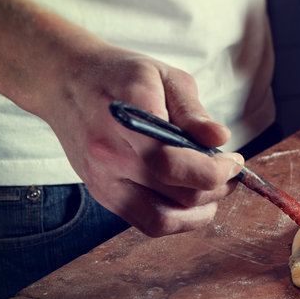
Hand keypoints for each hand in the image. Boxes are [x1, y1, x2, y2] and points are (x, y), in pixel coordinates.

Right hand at [45, 49, 245, 237]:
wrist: (64, 81)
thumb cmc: (119, 75)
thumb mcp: (163, 76)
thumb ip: (193, 111)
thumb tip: (220, 138)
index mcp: (127, 123)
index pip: (177, 165)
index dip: (217, 170)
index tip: (235, 160)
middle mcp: (110, 157)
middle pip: (178, 194)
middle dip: (217, 187)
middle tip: (229, 170)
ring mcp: (103, 181)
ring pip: (163, 220)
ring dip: (200, 211)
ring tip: (212, 188)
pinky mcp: (103, 195)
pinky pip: (147, 223)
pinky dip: (177, 218)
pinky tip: (190, 197)